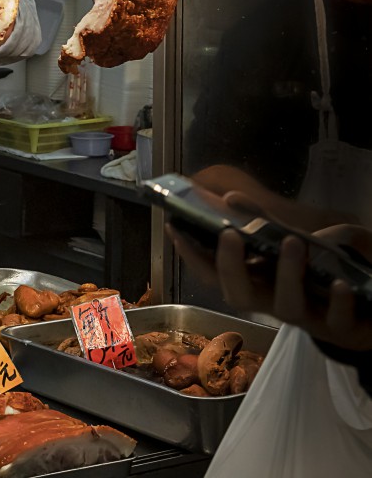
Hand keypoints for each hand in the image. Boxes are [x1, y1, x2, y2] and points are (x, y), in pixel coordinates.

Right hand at [168, 220, 371, 351]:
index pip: (214, 272)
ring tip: (293, 242)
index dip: (191, 253)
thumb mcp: (297, 239)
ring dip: (287, 273)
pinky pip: (337, 320)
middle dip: (230, 266)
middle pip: (238, 294)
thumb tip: (232, 198)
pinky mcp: (342, 329)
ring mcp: (307, 317)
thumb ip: (269, 222)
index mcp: (259, 281)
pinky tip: (342, 285)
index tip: (174, 227)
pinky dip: (338, 302)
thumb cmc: (325, 271)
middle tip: (230, 234)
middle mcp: (274, 302)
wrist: (370, 307)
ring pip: (286, 306)